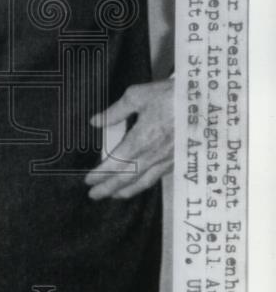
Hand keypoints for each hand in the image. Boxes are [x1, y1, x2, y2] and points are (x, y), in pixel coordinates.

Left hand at [85, 79, 172, 199]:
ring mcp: (166, 159)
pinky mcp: (177, 159)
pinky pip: (157, 177)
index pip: (115, 163)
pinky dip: (143, 184)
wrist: (203, 100)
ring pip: (143, 181)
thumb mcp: (137, 96)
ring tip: (113, 196)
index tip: (89, 180)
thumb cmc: (169, 95)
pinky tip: (138, 184)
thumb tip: (95, 121)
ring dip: (125, 190)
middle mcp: (153, 154)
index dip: (100, 174)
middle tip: (94, 195)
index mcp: (141, 139)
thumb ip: (115, 112)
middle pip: (126, 177)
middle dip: (108, 188)